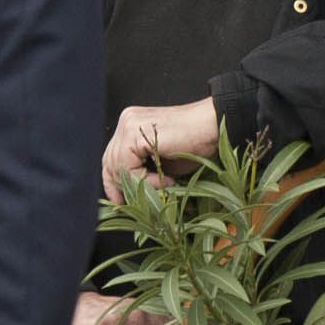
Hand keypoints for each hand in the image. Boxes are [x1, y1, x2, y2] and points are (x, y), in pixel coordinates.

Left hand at [102, 94, 223, 201]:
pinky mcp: (133, 133)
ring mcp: (128, 124)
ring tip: (164, 185)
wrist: (215, 125)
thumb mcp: (161, 161)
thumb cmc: (196, 142)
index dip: (113, 181)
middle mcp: (126, 121)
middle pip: (109, 161)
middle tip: (129, 202)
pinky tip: (166, 180)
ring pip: (117, 166)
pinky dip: (145, 180)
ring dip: (139, 184)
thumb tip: (127, 193)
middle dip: (120, 186)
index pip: (111, 157)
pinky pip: (128, 167)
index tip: (118, 200)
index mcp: (131, 125)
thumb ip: (142, 171)